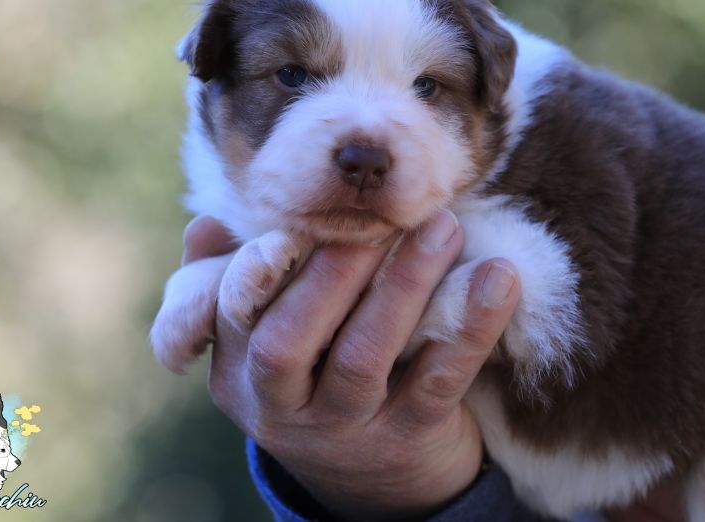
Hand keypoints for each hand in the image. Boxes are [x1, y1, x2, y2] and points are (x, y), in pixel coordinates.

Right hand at [183, 213, 521, 518]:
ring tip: (443, 226)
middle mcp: (280, 404)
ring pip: (363, 356)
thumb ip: (237, 282)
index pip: (233, 315)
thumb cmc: (317, 379)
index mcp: (238, 368)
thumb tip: (203, 227)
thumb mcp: (266, 343)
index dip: (257, 270)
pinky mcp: (409, 437)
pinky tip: (501, 277)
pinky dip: (473, 327)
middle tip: (378, 216)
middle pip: (288, 341)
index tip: (296, 224)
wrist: (375, 488)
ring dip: (403, 285)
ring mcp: (345, 426)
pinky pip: (439, 380)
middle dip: (331, 272)